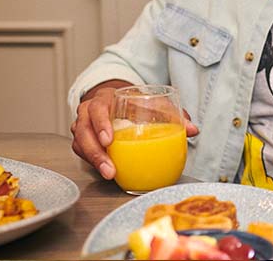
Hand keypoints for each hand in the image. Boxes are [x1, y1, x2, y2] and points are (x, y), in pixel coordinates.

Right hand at [70, 80, 198, 178]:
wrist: (119, 100)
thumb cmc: (137, 103)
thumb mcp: (154, 104)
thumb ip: (173, 114)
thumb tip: (193, 130)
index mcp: (105, 98)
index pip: (97, 108)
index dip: (101, 123)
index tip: (110, 139)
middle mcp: (89, 111)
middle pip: (82, 130)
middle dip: (95, 150)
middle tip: (109, 166)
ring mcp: (83, 126)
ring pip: (80, 144)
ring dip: (94, 160)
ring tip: (110, 173)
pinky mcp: (83, 141)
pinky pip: (82, 153)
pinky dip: (92, 163)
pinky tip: (106, 171)